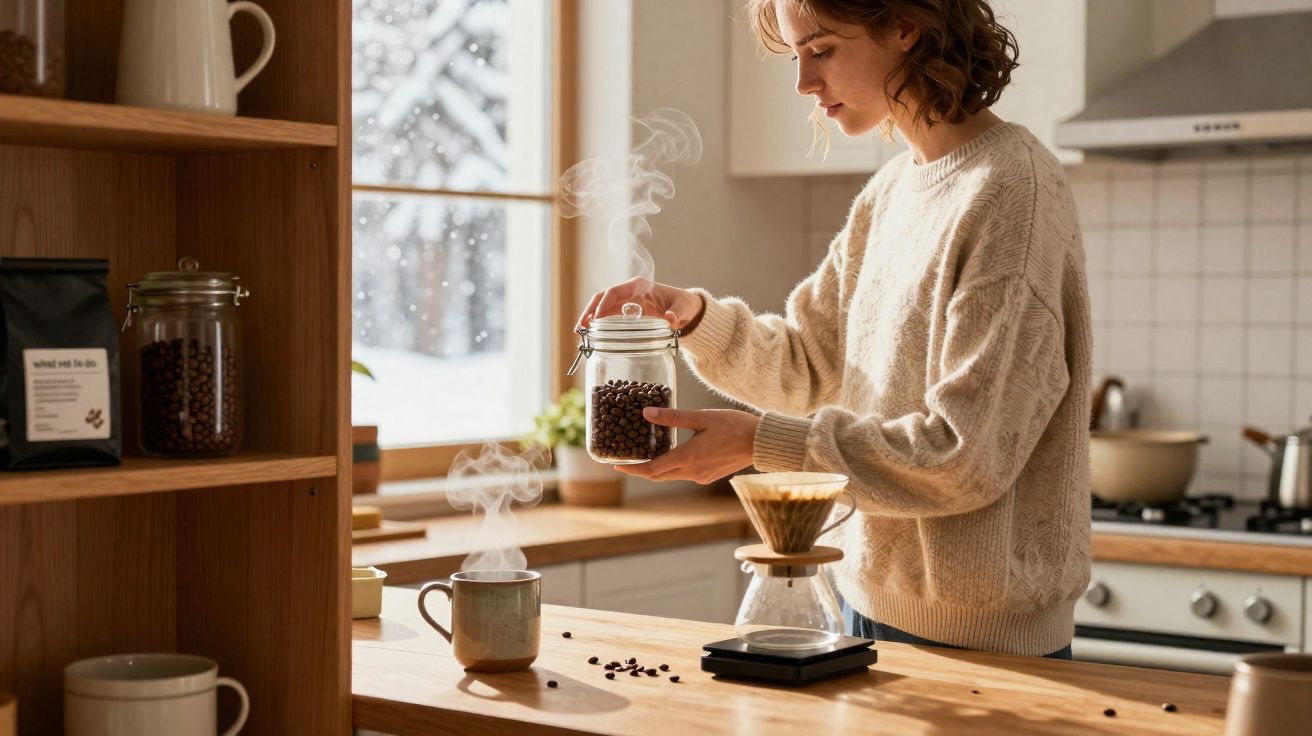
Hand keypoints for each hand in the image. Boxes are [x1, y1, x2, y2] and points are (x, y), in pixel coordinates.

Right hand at [575, 277, 703, 331]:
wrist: (686, 310)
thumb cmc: (684, 305)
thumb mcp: (683, 308)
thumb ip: (677, 313)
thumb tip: (670, 319)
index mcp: (639, 286)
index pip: (614, 292)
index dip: (603, 304)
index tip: (596, 319)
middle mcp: (629, 291)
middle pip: (602, 298)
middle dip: (589, 311)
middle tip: (580, 327)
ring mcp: (626, 301)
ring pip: (601, 306)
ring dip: (589, 317)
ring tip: (579, 332)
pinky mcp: (625, 312)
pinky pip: (607, 316)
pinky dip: (597, 324)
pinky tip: (591, 335)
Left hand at [614, 407, 758, 483]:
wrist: (760, 442)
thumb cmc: (734, 426)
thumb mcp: (701, 417)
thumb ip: (672, 417)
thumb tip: (646, 413)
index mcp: (687, 458)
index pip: (651, 470)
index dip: (631, 469)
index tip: (616, 466)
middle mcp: (691, 472)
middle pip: (658, 476)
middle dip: (640, 470)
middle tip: (625, 461)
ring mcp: (701, 477)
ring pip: (671, 476)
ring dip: (656, 468)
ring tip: (645, 455)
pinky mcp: (709, 477)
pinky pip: (684, 475)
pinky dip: (673, 467)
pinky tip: (672, 454)